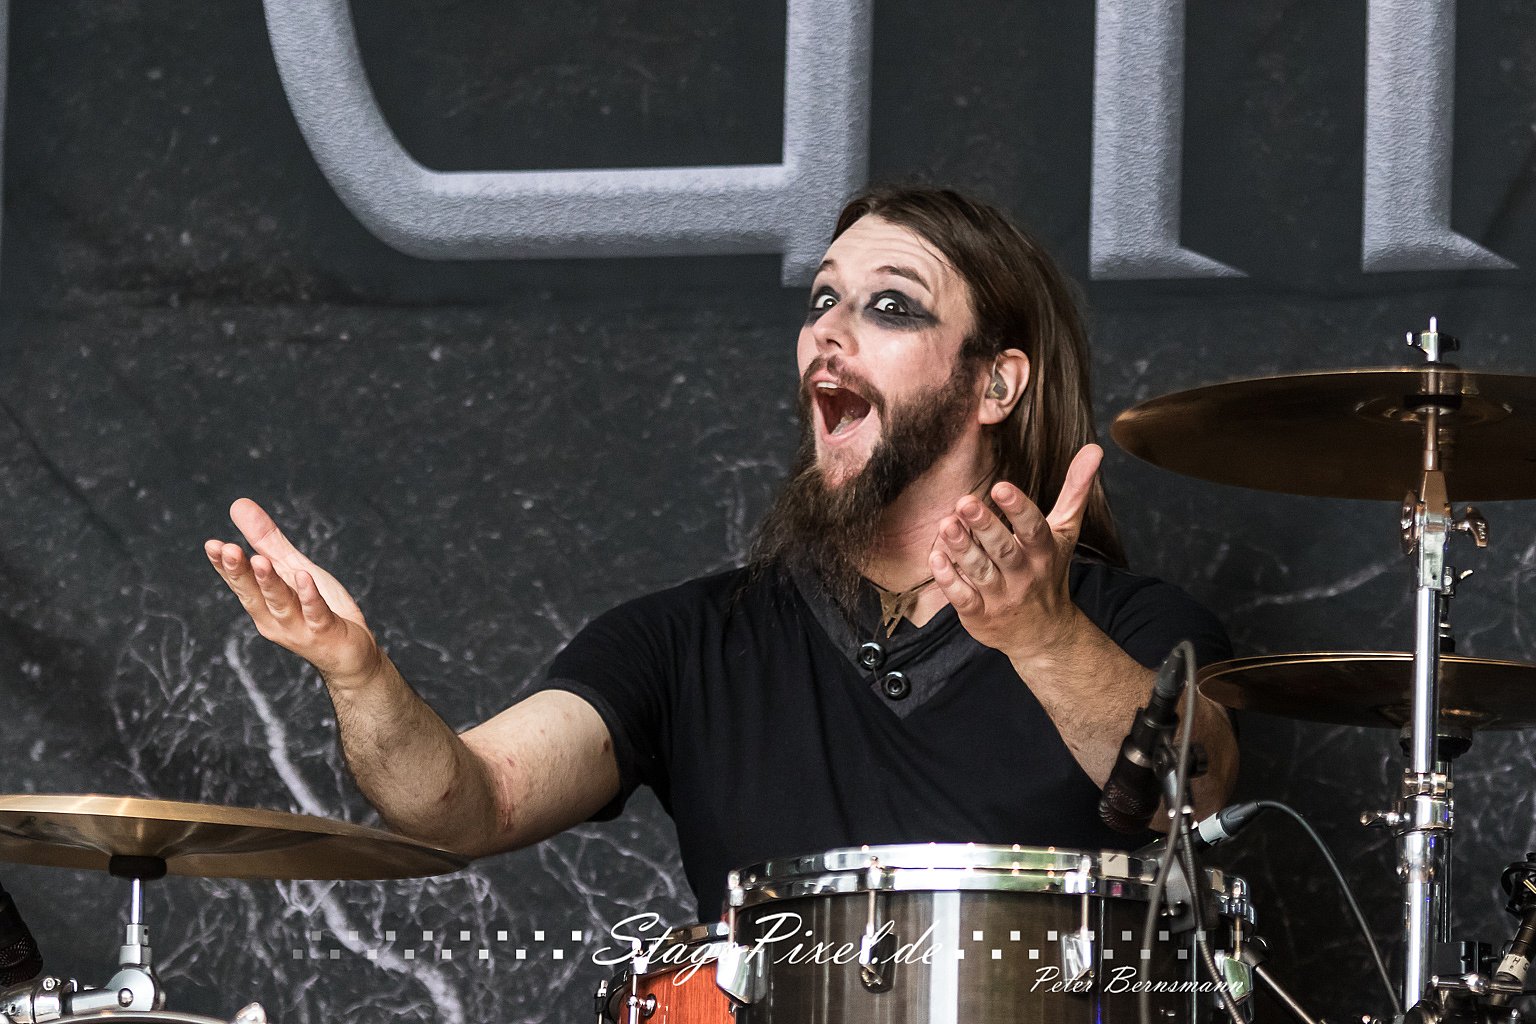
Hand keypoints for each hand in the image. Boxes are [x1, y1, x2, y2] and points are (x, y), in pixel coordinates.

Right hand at [205, 499, 381, 683]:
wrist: (351, 654)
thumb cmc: (319, 610)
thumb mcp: (292, 569)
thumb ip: (267, 541)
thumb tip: (237, 504)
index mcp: (263, 604)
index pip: (239, 583)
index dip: (224, 565)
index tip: (212, 545)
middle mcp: (274, 619)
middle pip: (253, 593)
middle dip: (239, 572)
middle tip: (225, 549)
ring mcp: (299, 628)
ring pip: (280, 603)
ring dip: (269, 582)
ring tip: (259, 561)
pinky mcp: (325, 631)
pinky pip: (316, 612)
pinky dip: (309, 596)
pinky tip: (304, 577)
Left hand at [928, 445, 1102, 659]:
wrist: (1044, 635)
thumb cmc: (1050, 572)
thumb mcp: (1066, 532)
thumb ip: (1076, 490)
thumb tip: (1094, 448)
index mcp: (1044, 552)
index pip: (1034, 529)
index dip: (1019, 509)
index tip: (1002, 487)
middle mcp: (1024, 575)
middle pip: (1004, 550)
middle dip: (985, 527)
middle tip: (965, 502)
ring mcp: (1001, 597)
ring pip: (980, 572)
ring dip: (962, 549)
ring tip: (947, 524)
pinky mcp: (979, 615)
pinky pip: (963, 598)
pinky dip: (949, 579)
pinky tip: (936, 557)